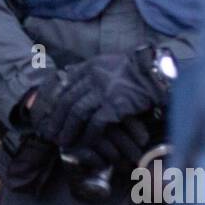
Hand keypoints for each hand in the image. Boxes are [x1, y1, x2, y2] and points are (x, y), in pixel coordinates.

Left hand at [31, 49, 164, 162]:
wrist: (155, 72)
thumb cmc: (133, 69)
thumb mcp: (106, 62)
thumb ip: (87, 68)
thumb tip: (67, 73)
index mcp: (89, 67)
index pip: (65, 85)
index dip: (54, 101)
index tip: (49, 114)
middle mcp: (92, 78)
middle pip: (67, 100)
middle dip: (56, 119)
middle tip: (50, 132)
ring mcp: (103, 92)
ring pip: (77, 113)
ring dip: (68, 129)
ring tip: (63, 141)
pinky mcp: (114, 105)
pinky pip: (95, 123)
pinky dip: (88, 134)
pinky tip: (85, 142)